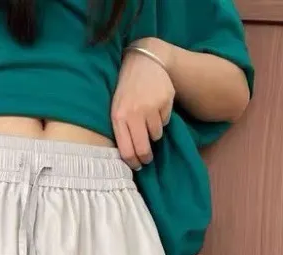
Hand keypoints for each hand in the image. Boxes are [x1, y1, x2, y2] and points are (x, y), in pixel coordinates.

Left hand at [111, 38, 175, 169]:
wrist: (142, 61)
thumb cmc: (126, 90)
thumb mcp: (117, 108)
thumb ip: (121, 130)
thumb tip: (130, 157)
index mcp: (119, 117)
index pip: (127, 151)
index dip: (133, 163)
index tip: (137, 166)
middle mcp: (134, 113)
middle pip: (143, 149)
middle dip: (146, 157)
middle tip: (147, 158)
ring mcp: (150, 107)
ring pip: (156, 135)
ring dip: (153, 132)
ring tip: (148, 119)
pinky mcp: (165, 100)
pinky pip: (165, 121)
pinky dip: (161, 118)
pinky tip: (155, 106)